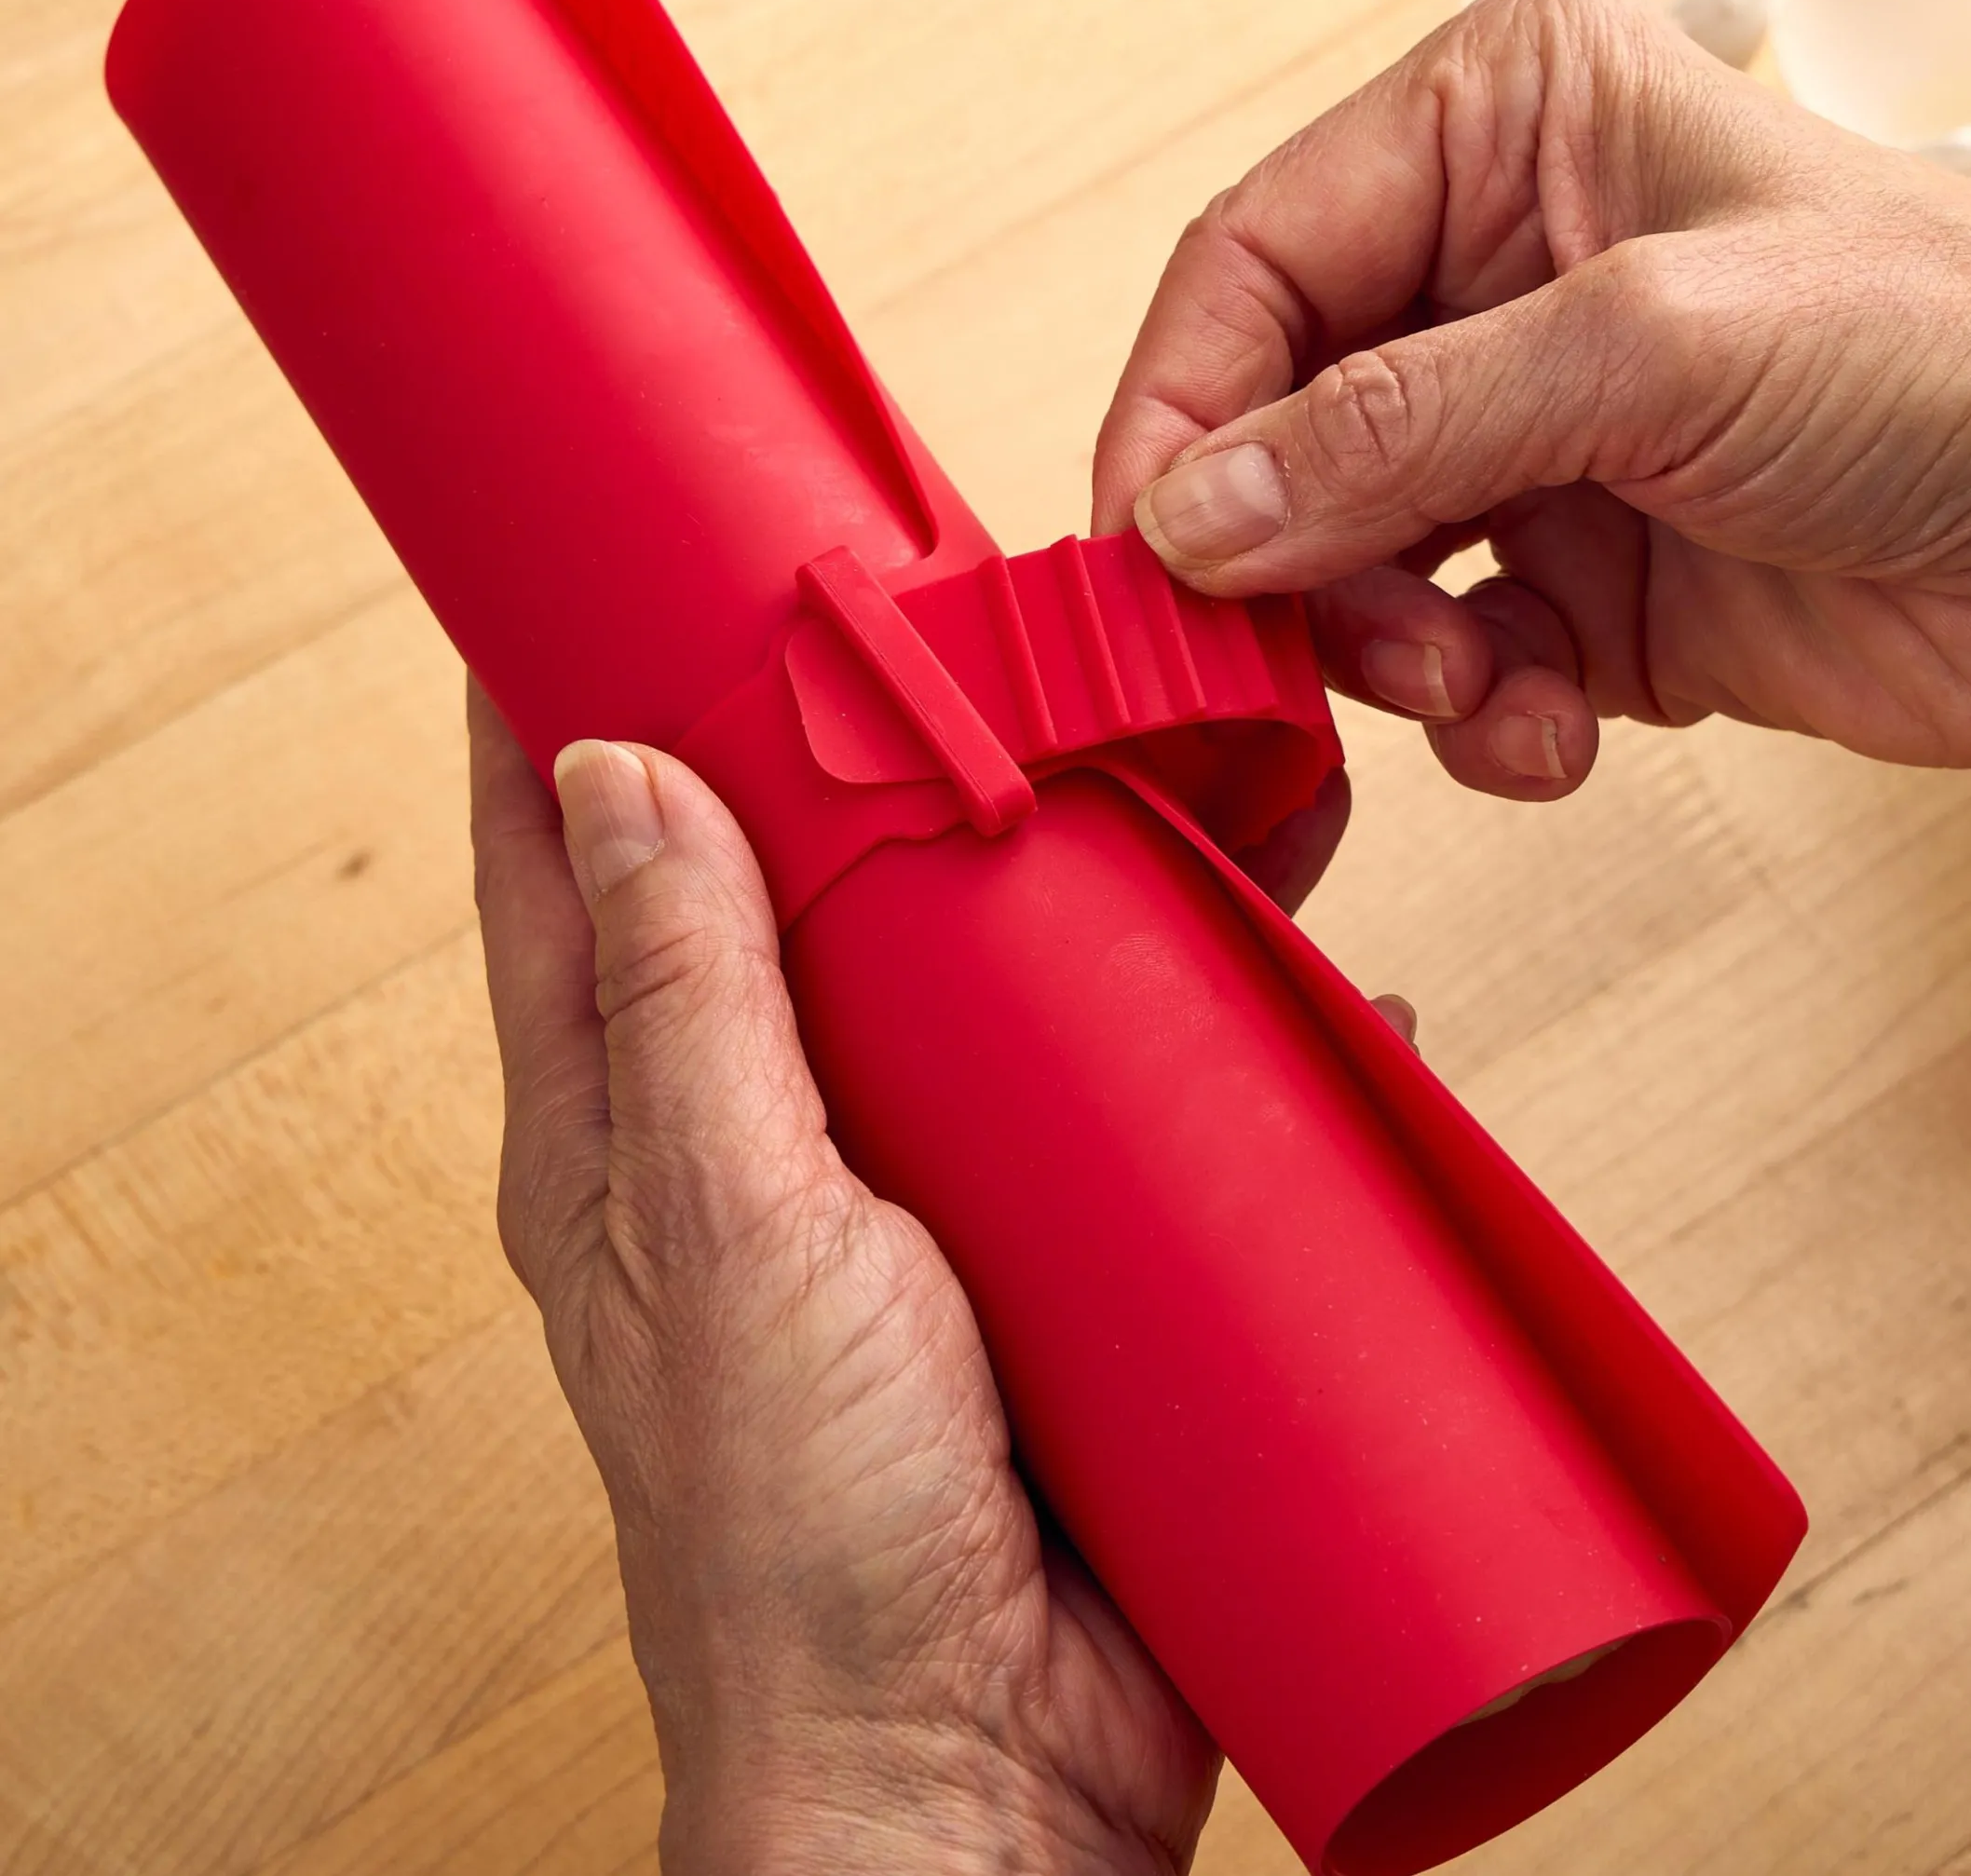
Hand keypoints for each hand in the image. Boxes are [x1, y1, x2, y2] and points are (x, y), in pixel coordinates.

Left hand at [472, 687, 1415, 1870]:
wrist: (978, 1789)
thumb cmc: (802, 1548)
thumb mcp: (730, 1240)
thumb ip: (685, 1009)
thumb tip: (609, 773)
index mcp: (633, 1130)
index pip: (570, 868)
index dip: (576, 702)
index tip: (630, 557)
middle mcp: (765, 1140)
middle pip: (788, 890)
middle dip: (849, 756)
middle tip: (936, 620)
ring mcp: (916, 1193)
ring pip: (969, 975)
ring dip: (1045, 871)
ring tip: (1140, 753)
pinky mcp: (1050, 1252)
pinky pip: (1112, 1093)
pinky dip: (1186, 1020)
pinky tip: (1275, 963)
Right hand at [1094, 0, 1970, 796]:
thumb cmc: (1955, 359)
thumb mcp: (1652, 347)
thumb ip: (1399, 425)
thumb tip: (1192, 513)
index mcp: (1501, 134)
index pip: (1253, 266)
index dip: (1179, 414)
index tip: (1150, 553)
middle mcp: (1492, 278)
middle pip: (1275, 429)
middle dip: (1290, 560)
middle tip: (1294, 653)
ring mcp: (1525, 440)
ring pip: (1340, 564)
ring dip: (1386, 653)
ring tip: (1474, 684)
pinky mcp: (1568, 580)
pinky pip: (1442, 663)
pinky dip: (1480, 719)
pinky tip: (1557, 725)